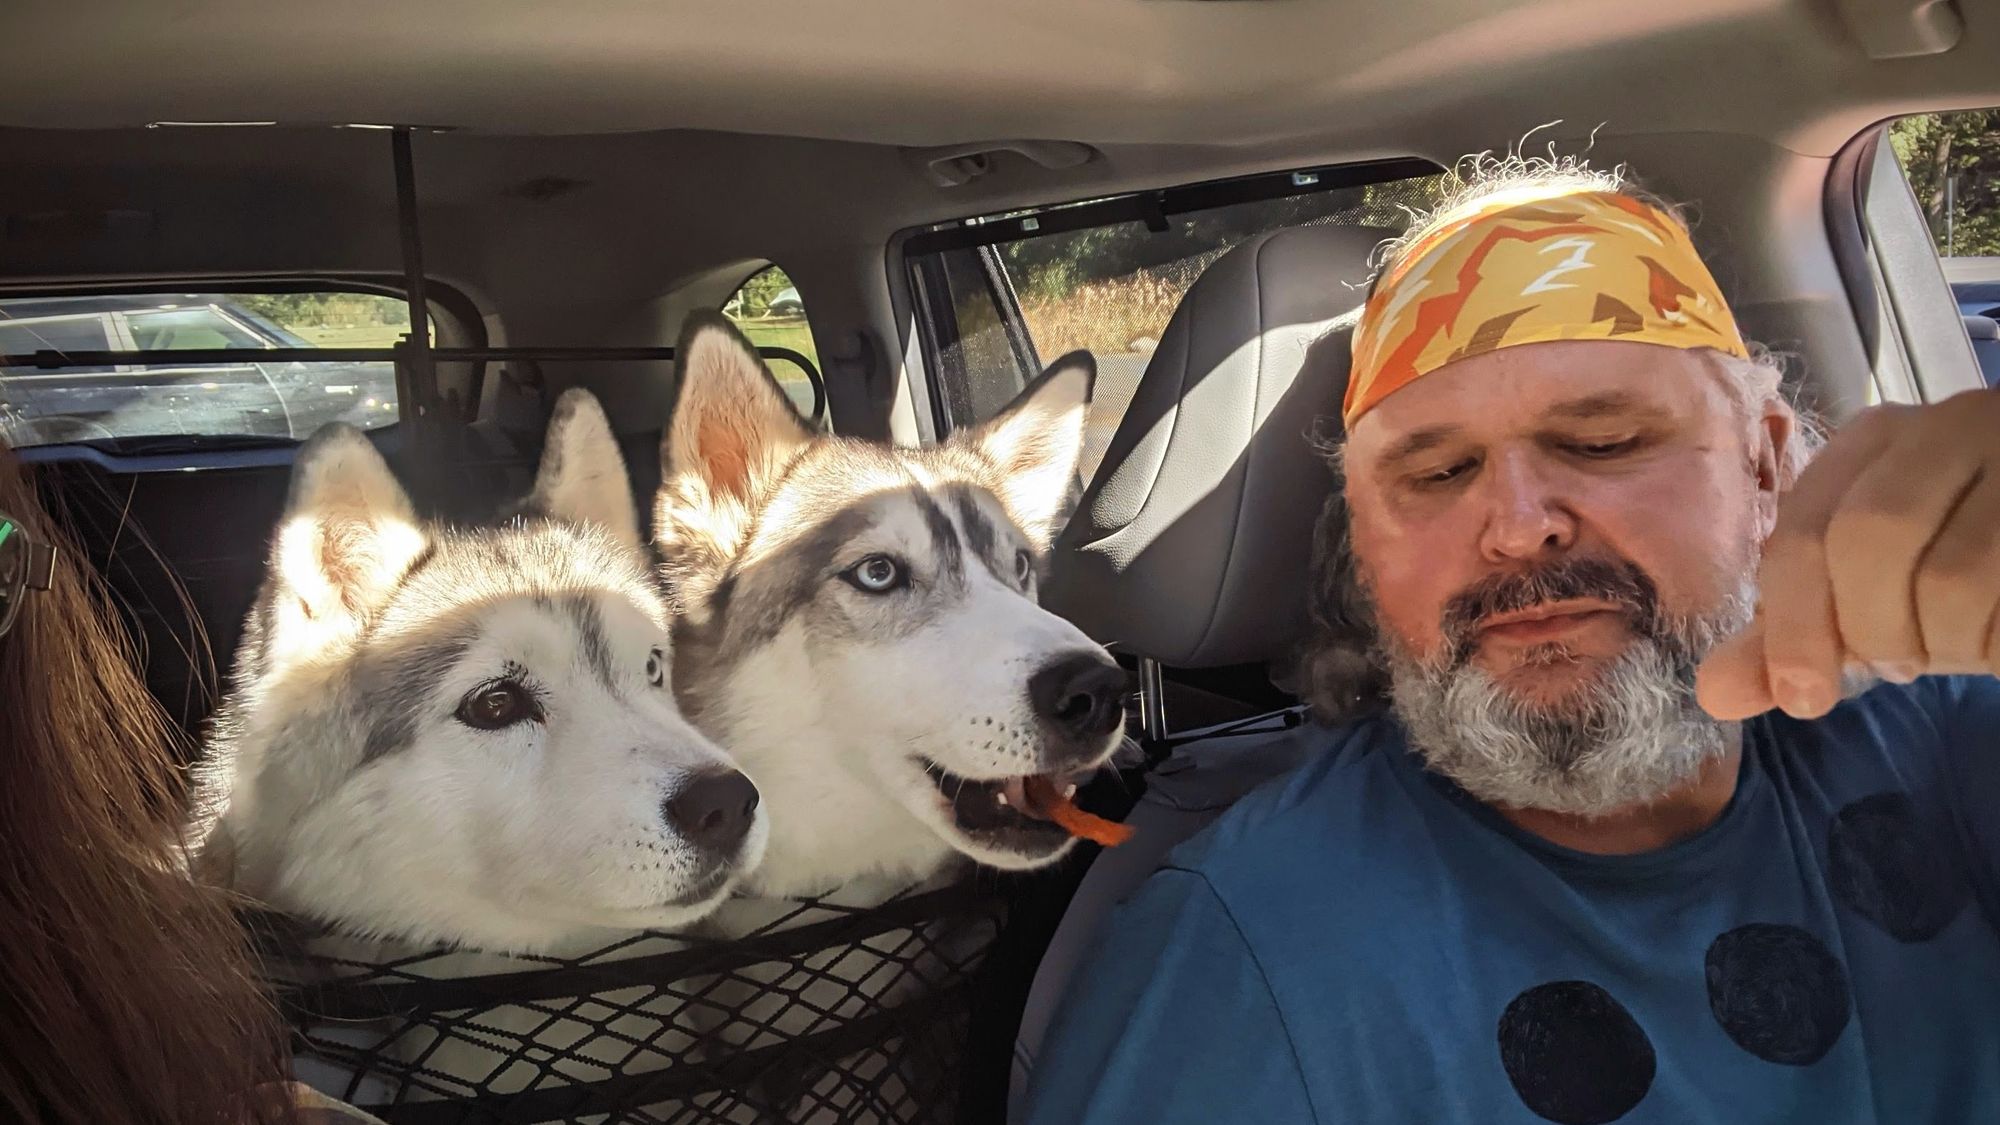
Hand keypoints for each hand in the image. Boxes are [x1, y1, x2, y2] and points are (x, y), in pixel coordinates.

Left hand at [1697, 388, 1999, 719]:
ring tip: (1964, 642)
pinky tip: (1998, 638)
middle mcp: (1945, 426)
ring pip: (1950, 578)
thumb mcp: (1870, 596)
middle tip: (1899, 666)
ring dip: (1946, 643)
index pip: (1802, 531)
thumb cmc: (1965, 568)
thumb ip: (1793, 634)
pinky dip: (1994, 643)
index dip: (1793, 625)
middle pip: (1867, 539)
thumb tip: (1715, 693)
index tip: (1804, 696)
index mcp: (1873, 443)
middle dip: (1871, 630)